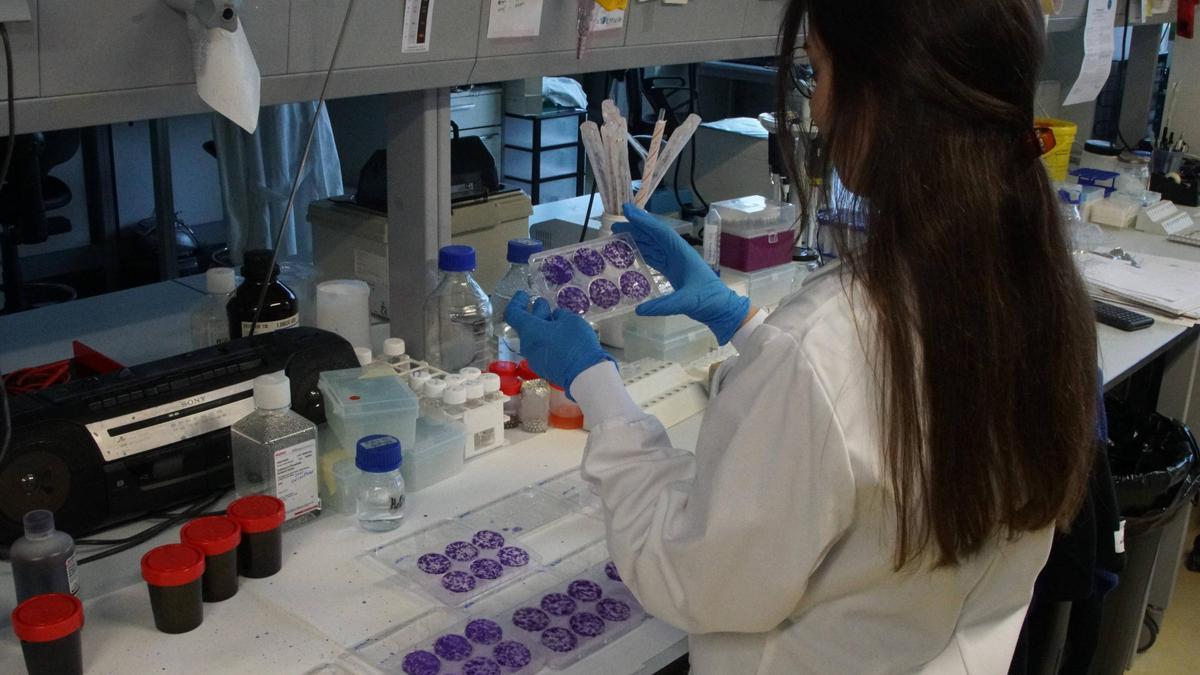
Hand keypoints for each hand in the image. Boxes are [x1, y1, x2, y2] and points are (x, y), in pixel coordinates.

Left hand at [504, 290, 613, 397]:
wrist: (584, 375)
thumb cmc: (576, 343)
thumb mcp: (571, 320)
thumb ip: (559, 315)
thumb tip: (555, 317)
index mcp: (529, 331)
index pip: (513, 313)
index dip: (517, 302)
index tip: (524, 295)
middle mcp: (527, 346)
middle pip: (526, 326)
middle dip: (535, 313)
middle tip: (544, 305)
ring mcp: (535, 359)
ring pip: (534, 339)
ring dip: (542, 328)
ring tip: (556, 321)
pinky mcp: (544, 369)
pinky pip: (542, 350)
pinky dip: (547, 340)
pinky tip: (561, 338)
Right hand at [615, 204, 750, 344]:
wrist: (721, 309)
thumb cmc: (708, 300)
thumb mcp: (687, 302)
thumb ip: (663, 306)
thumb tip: (639, 310)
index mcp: (682, 253)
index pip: (661, 233)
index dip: (644, 222)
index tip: (627, 212)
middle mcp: (677, 253)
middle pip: (654, 236)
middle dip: (635, 228)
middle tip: (614, 225)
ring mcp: (675, 261)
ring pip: (653, 246)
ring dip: (636, 240)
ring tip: (617, 236)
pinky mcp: (673, 271)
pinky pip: (655, 258)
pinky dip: (642, 253)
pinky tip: (630, 253)